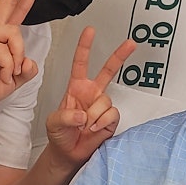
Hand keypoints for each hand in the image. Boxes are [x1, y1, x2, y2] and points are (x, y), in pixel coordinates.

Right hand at [0, 0, 40, 114]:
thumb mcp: (12, 80)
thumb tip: (30, 61)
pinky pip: (4, 50)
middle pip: (6, 0)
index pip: (15, 11)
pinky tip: (0, 74)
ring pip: (13, 34)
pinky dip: (7, 65)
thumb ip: (25, 70)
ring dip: (17, 56)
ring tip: (9, 72)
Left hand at [45, 27, 135, 166]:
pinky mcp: (111, 120)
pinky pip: (111, 115)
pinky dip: (101, 123)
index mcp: (76, 87)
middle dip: (120, 56)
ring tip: (84, 126)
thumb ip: (66, 116)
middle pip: (109, 70)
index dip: (85, 46)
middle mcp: (92, 93)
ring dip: (92, 116)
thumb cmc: (59, 134)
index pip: (81, 63)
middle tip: (131, 43)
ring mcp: (103, 106)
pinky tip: (94, 130)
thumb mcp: (54, 123)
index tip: (90, 31)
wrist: (68, 153)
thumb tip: (84, 114)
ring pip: (105, 101)